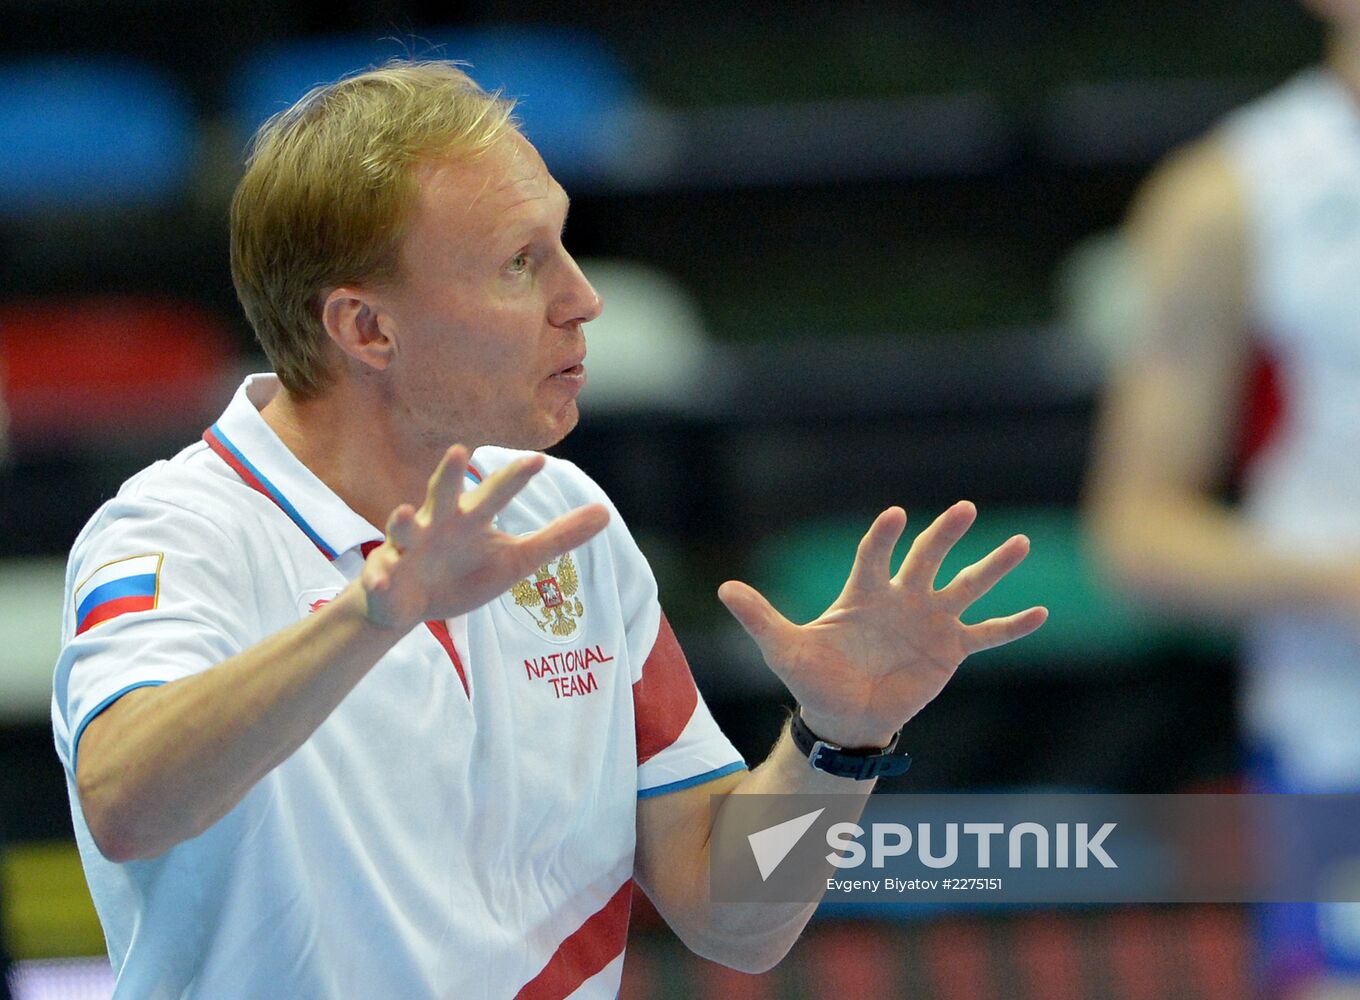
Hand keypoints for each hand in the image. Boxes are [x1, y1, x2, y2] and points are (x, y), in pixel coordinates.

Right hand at [360, 446, 608, 630]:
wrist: (409, 605)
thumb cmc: (465, 573)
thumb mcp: (516, 559)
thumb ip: (558, 537)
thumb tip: (606, 513)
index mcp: (471, 517)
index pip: (496, 492)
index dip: (515, 477)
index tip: (538, 459)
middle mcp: (436, 523)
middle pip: (444, 494)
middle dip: (450, 474)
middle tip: (461, 451)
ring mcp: (406, 548)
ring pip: (401, 529)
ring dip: (400, 521)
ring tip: (402, 512)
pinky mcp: (384, 577)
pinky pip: (379, 576)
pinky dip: (379, 578)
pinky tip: (380, 580)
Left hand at [718, 502, 1046, 747]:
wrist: (844, 717)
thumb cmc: (813, 677)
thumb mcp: (783, 647)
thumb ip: (760, 616)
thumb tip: (724, 588)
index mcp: (864, 592)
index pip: (875, 556)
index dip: (884, 538)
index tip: (895, 516)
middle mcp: (902, 598)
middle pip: (928, 558)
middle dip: (945, 534)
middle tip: (964, 509)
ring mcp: (930, 621)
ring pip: (966, 586)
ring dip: (992, 566)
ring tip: (1021, 543)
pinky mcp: (951, 649)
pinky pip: (987, 634)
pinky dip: (1012, 625)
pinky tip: (1040, 612)